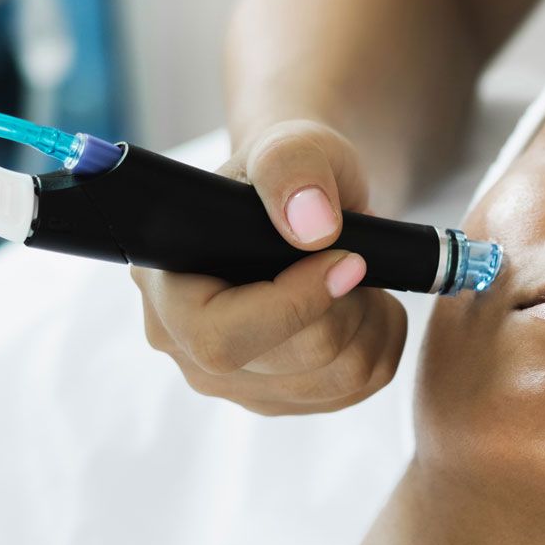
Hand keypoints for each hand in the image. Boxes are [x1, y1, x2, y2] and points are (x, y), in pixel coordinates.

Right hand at [133, 120, 407, 414]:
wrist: (307, 205)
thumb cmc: (291, 174)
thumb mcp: (292, 145)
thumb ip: (292, 167)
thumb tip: (310, 226)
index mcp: (163, 284)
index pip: (217, 335)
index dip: (294, 305)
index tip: (348, 259)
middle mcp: (183, 345)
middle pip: (291, 361)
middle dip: (348, 306)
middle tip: (357, 257)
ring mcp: (231, 383)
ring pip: (336, 381)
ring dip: (372, 322)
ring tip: (361, 275)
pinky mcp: (277, 399)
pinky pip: (356, 392)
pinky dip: (381, 345)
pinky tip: (365, 305)